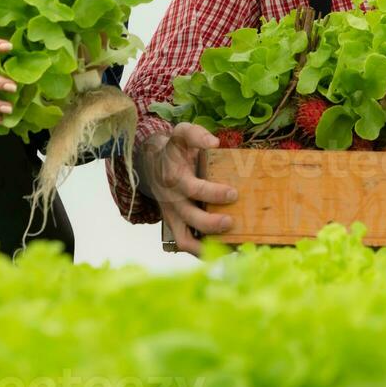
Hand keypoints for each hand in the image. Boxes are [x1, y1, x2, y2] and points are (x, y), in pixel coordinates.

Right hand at [136, 122, 237, 254]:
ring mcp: (173, 216)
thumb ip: (195, 134)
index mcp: (175, 178)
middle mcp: (173, 200)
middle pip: (191, 218)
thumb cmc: (174, 150)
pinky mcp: (175, 226)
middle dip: (212, 223)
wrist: (152, 164)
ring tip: (232, 246)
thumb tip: (214, 142)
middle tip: (232, 221)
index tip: (233, 193)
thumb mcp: (181, 134)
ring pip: (186, 240)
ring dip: (208, 245)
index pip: (193, 189)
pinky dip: (202, 253)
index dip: (213, 192)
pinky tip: (224, 251)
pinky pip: (186, 245)